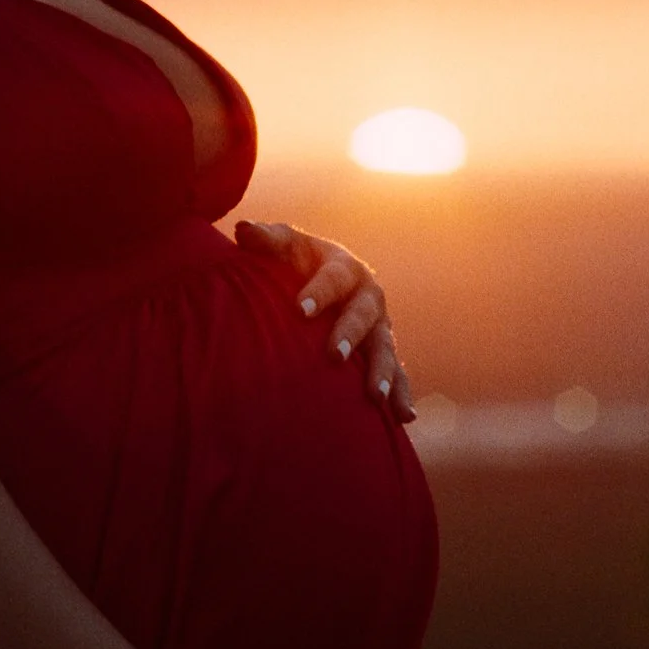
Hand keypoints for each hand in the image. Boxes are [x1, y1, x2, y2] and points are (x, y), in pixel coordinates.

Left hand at [233, 220, 416, 422]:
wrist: (322, 280)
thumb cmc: (297, 262)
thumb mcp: (285, 246)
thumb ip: (267, 240)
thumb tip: (244, 230)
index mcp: (344, 268)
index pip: (333, 278)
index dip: (318, 292)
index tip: (299, 310)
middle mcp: (368, 296)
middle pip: (364, 314)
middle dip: (350, 334)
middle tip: (334, 356)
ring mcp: (379, 326)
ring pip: (384, 347)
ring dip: (382, 371)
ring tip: (375, 396)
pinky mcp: (381, 352)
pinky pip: (396, 373)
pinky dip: (401, 393)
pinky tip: (404, 418)